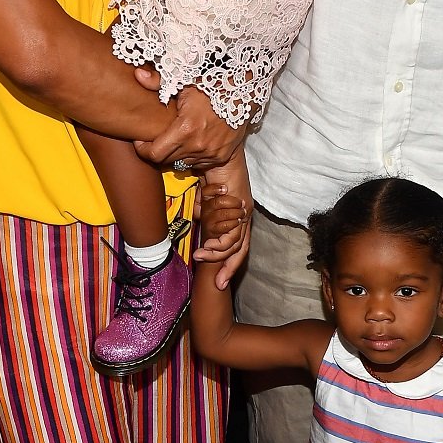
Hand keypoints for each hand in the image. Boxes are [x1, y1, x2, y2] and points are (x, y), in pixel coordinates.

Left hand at [132, 83, 245, 172]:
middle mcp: (197, 146)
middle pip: (166, 160)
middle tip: (157, 137)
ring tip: (176, 137)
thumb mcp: (185, 80)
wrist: (245, 93)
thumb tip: (137, 75)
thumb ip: (159, 81)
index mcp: (185, 129)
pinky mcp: (221, 156)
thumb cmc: (213, 85)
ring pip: (182, 162)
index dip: (143, 149)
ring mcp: (211, 153)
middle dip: (158, 150)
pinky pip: (199, 162)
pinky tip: (194, 140)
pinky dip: (193, 155)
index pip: (154, 154)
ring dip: (176, 153)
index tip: (141, 140)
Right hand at [193, 155, 252, 288]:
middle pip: (241, 251)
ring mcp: (245, 214)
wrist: (222, 157)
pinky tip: (207, 248)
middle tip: (218, 285)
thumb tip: (196, 215)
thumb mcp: (207, 196)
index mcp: (239, 217)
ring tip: (200, 259)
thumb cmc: (214, 173)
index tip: (220, 281)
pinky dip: (220, 244)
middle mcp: (245, 217)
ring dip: (217, 255)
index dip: (230, 264)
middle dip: (229, 270)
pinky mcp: (243, 209)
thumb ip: (204, 209)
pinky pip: (232, 234)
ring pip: (235, 245)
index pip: (239, 246)